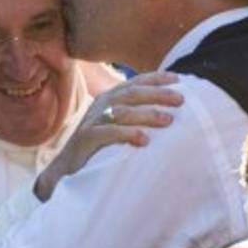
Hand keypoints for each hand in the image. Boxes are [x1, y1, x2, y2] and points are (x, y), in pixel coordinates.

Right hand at [33, 72, 181, 200]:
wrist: (67, 168)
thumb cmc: (100, 147)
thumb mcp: (119, 126)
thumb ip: (138, 117)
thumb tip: (171, 114)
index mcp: (111, 98)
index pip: (135, 83)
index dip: (156, 78)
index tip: (178, 79)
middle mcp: (102, 105)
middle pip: (132, 93)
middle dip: (157, 94)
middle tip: (180, 100)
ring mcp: (93, 120)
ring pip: (122, 111)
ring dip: (146, 113)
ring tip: (168, 120)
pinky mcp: (86, 138)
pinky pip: (107, 132)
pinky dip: (126, 134)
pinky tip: (144, 139)